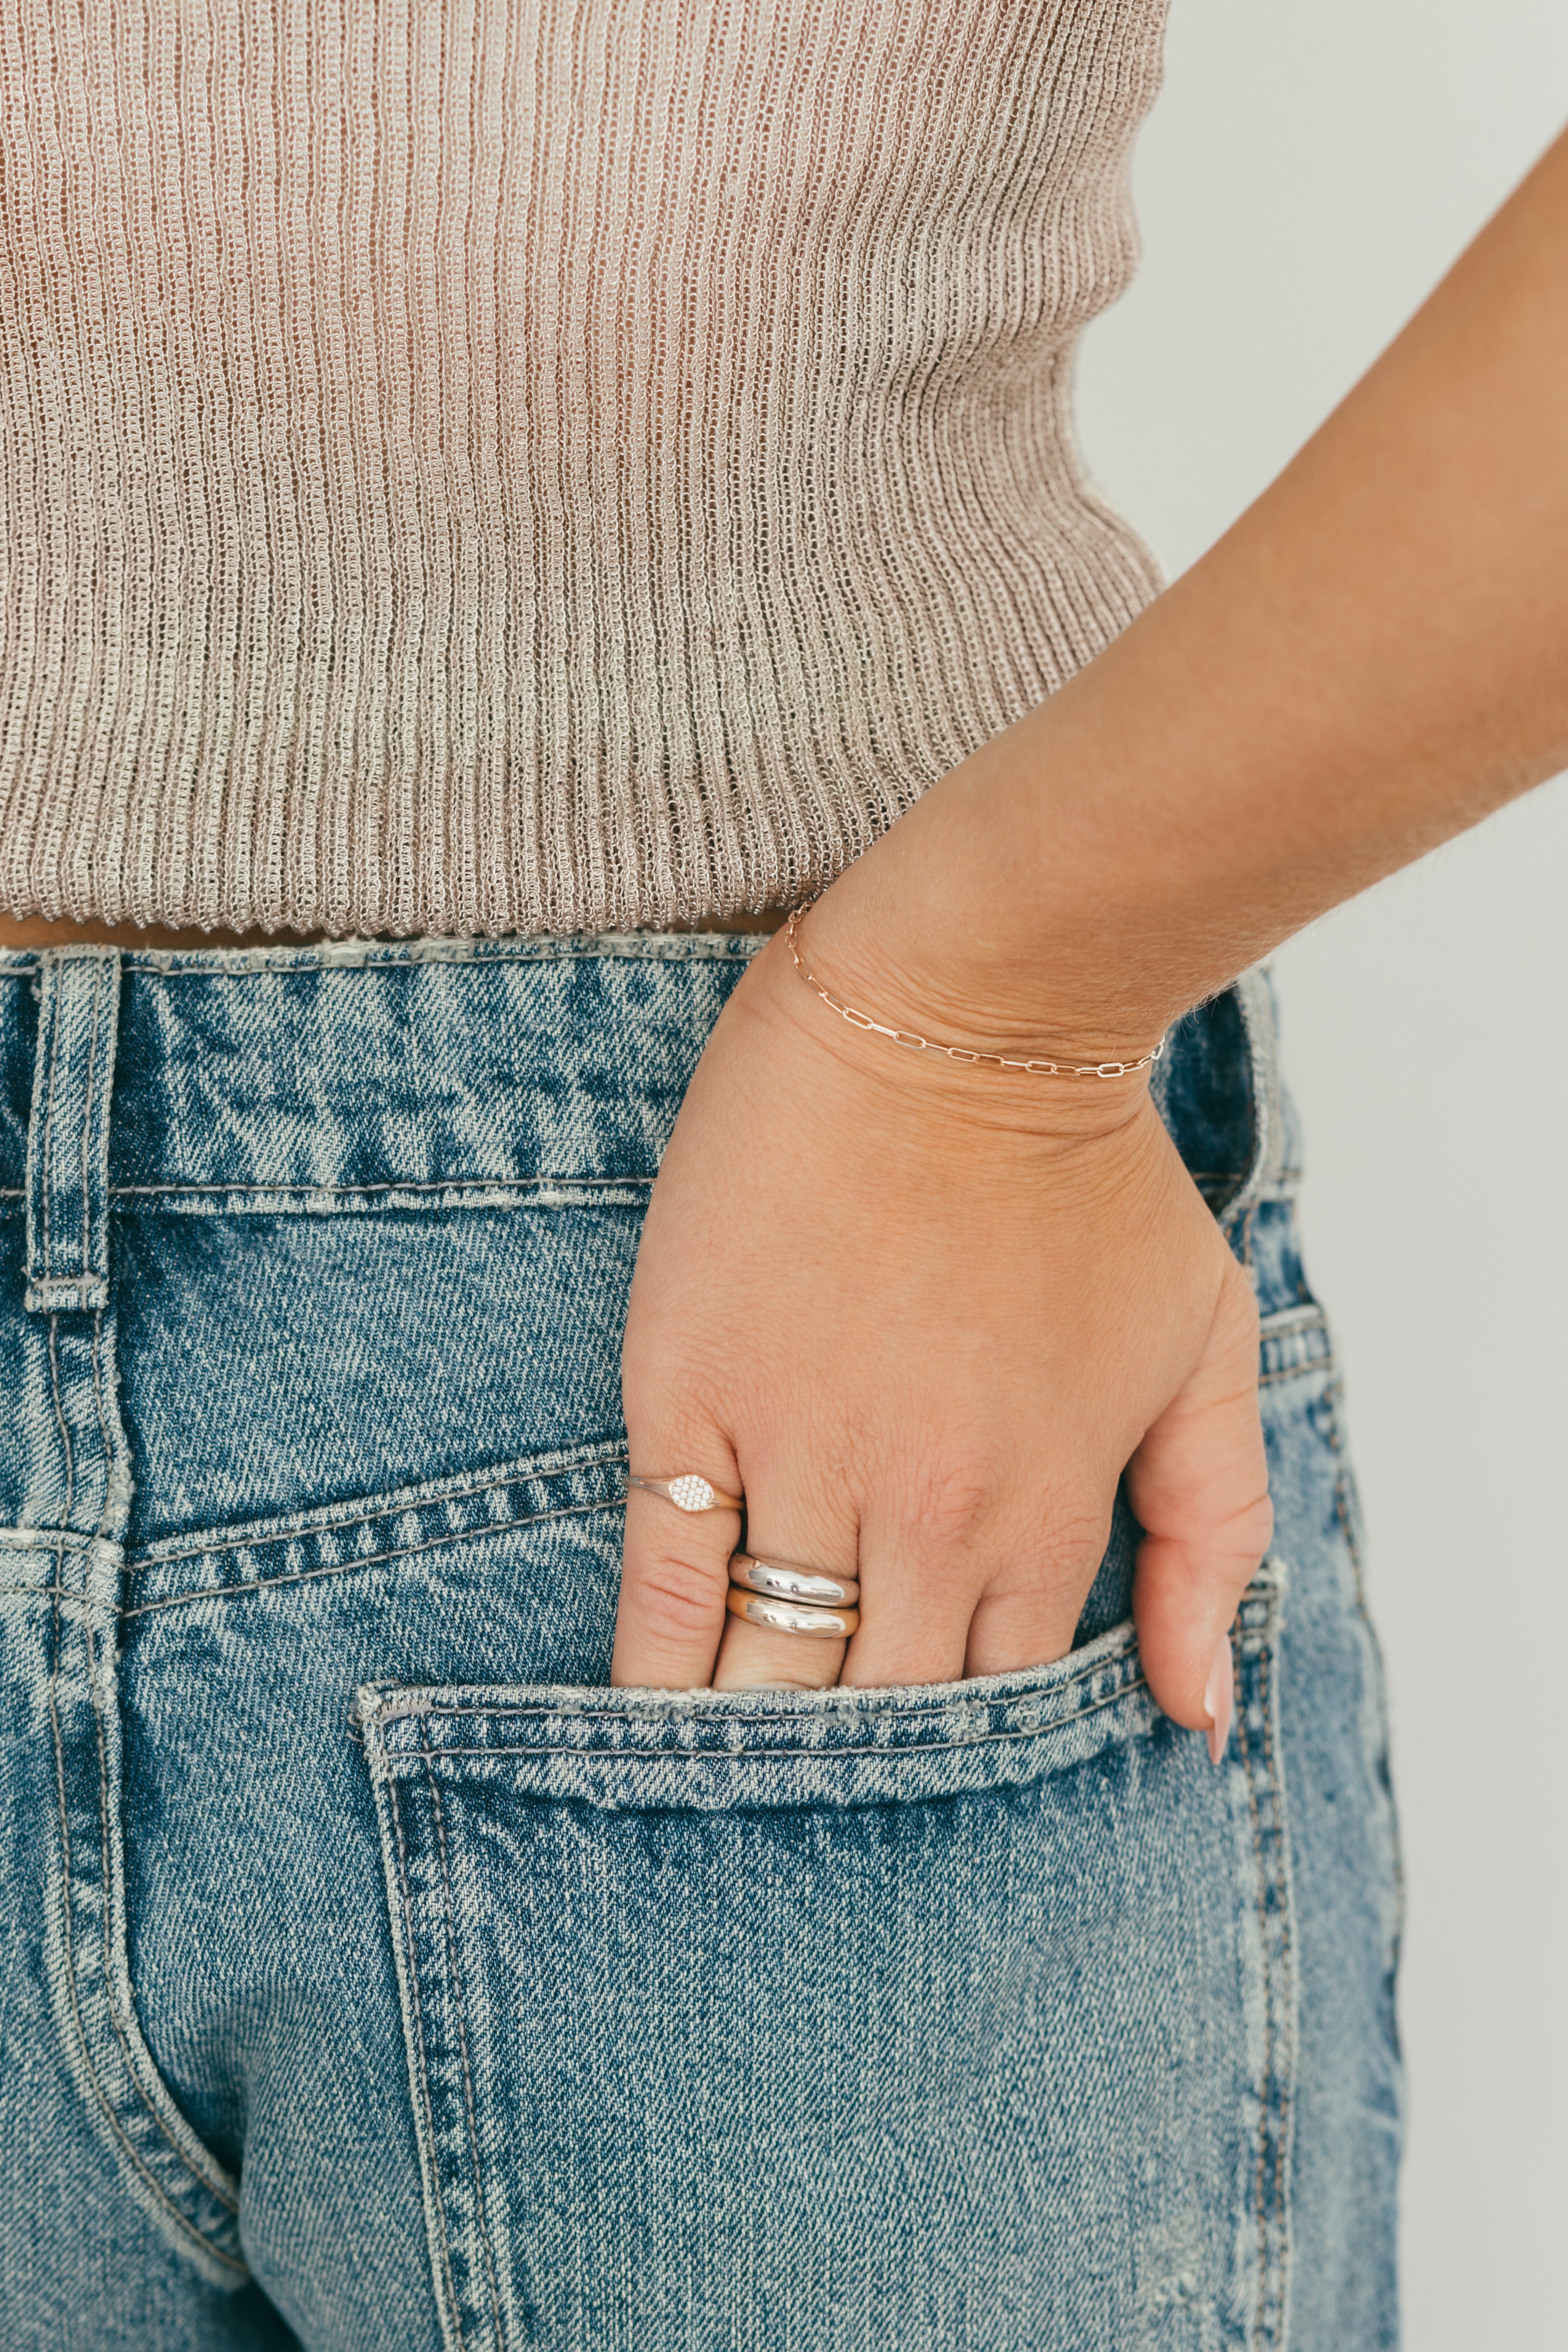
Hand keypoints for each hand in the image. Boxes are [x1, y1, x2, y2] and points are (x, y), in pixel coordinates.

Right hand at [611, 908, 1271, 1742]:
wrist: (964, 1012)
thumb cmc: (1090, 1175)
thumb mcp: (1205, 1352)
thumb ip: (1212, 1536)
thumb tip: (1193, 1715)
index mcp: (1043, 1514)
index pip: (984, 1709)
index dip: (946, 1759)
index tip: (910, 1784)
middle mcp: (923, 1512)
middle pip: (868, 1716)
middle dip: (842, 1776)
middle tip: (808, 1813)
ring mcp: (800, 1454)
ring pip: (762, 1668)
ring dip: (747, 1737)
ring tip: (717, 1793)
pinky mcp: (691, 1396)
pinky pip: (660, 1578)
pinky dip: (652, 1667)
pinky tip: (644, 1716)